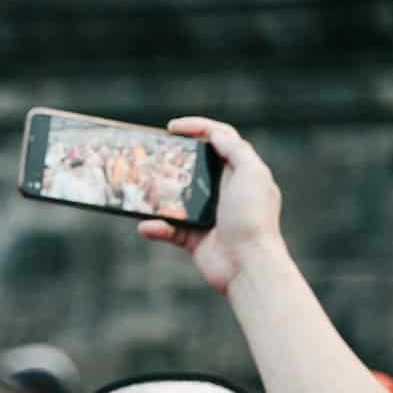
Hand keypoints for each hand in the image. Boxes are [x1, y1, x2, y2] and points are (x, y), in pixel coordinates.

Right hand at [136, 117, 287, 295]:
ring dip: (157, 195)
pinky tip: (146, 225)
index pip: (219, 140)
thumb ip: (235, 149)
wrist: (248, 265)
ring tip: (140, 189)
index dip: (197, 128)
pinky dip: (156, 228)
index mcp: (240, 172)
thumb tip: (214, 133)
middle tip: (151, 156)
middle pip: (194, 166)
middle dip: (172, 160)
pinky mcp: (194, 238)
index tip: (172, 128)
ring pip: (177, 198)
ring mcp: (208, 215)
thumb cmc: (252, 217)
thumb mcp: (251, 173)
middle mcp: (225, 191)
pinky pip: (169, 229)